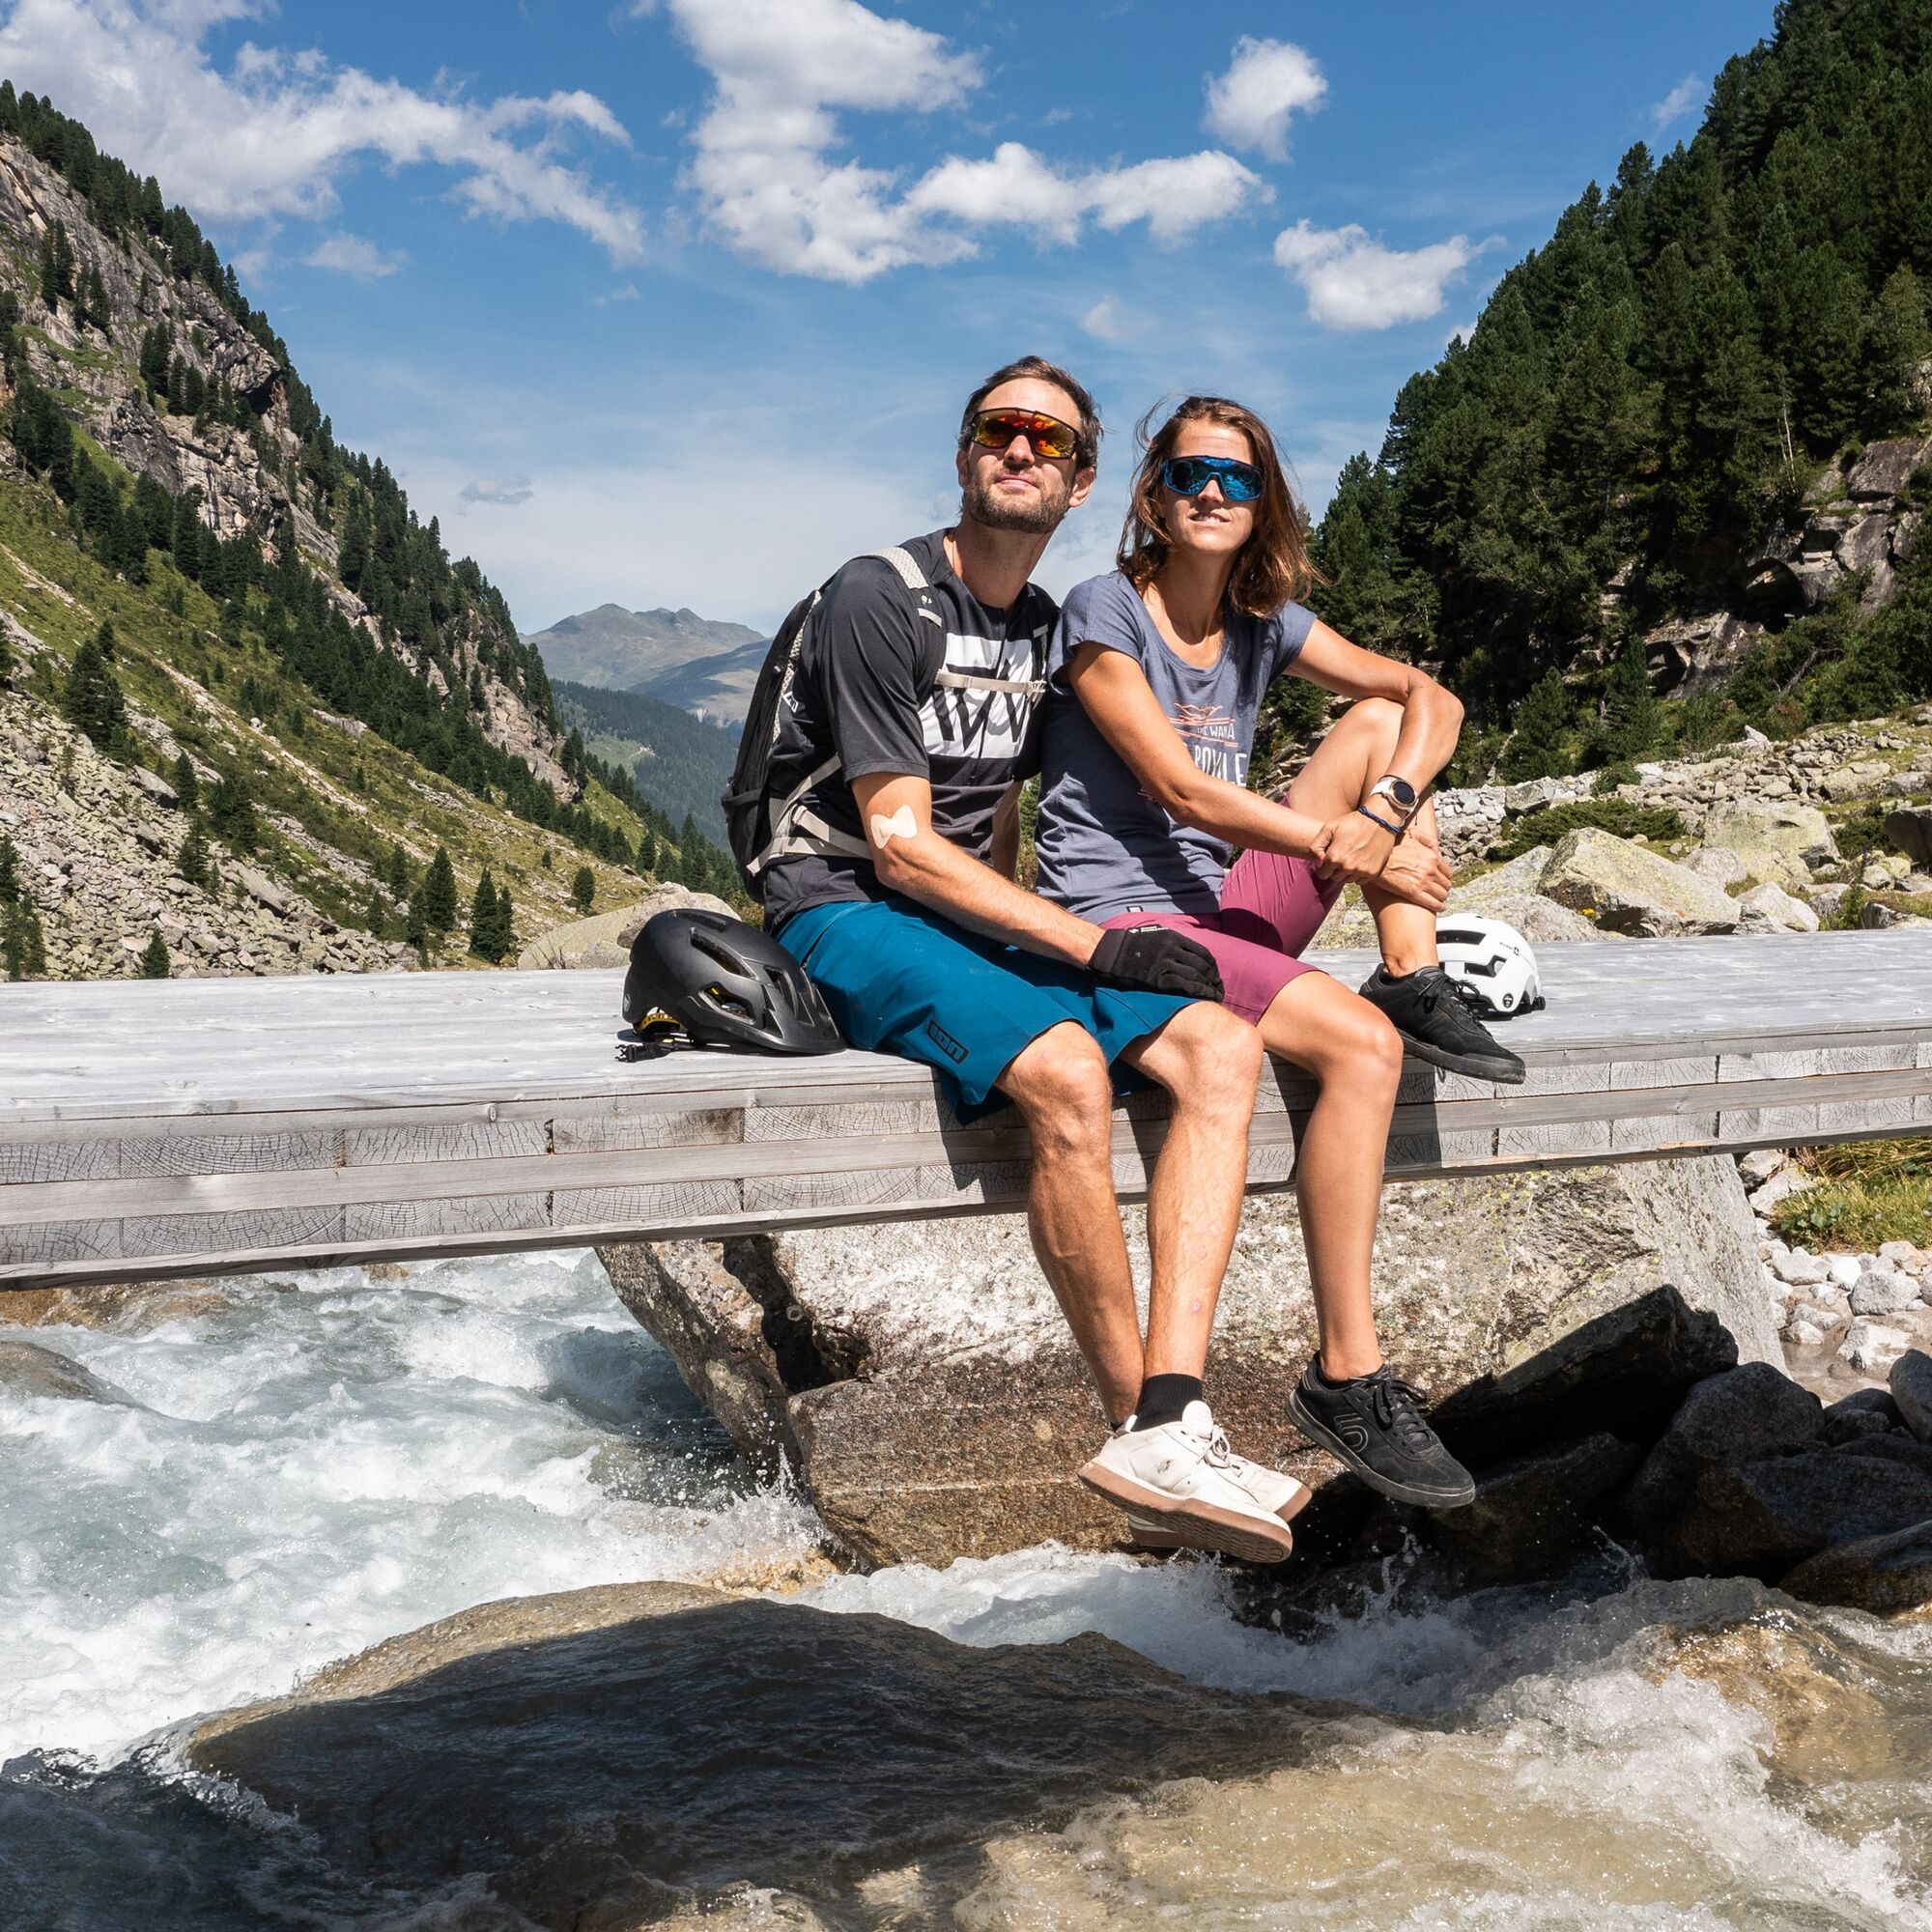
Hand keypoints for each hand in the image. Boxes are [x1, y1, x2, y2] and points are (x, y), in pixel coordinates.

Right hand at [1089, 924, 1224, 1000]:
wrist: (1106, 951)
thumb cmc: (1127, 946)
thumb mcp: (1153, 937)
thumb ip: (1169, 944)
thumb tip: (1182, 954)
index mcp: (1173, 938)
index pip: (1203, 954)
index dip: (1213, 968)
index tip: (1216, 978)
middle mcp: (1172, 949)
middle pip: (1203, 966)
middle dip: (1214, 980)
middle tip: (1219, 990)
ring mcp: (1165, 963)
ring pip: (1197, 976)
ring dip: (1210, 988)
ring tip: (1215, 997)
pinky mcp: (1157, 977)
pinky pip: (1184, 985)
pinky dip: (1198, 992)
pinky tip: (1205, 999)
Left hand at [1309, 811, 1397, 885]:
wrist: (1379, 820)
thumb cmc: (1352, 822)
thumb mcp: (1329, 828)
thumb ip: (1316, 846)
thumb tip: (1317, 862)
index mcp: (1334, 857)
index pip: (1322, 873)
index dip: (1323, 866)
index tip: (1329, 858)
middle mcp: (1347, 867)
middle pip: (1334, 878)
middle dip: (1335, 869)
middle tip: (1341, 855)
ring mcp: (1361, 871)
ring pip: (1347, 880)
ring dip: (1347, 872)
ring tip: (1352, 856)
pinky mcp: (1373, 873)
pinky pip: (1359, 880)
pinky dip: (1358, 873)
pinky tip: (1361, 860)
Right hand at [1375, 833, 1452, 912]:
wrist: (1376, 859)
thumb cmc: (1391, 847)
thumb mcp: (1412, 835)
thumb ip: (1428, 840)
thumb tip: (1437, 849)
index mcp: (1432, 857)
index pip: (1448, 872)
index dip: (1445, 877)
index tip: (1441, 880)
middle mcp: (1430, 870)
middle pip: (1446, 884)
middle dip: (1443, 887)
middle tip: (1438, 889)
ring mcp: (1423, 882)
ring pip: (1442, 895)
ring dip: (1441, 897)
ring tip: (1437, 898)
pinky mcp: (1413, 893)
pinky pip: (1433, 903)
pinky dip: (1438, 906)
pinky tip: (1438, 907)